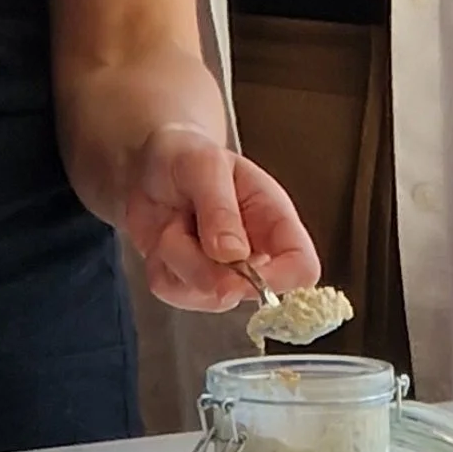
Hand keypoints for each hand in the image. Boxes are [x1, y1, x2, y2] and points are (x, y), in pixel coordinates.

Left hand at [119, 123, 319, 313]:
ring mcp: (223, 274)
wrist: (150, 165)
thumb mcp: (204, 166)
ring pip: (205, 295)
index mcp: (275, 220)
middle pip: (247, 291)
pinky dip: (160, 267)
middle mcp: (255, 254)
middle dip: (206, 265)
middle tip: (182, 226)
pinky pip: (175, 294)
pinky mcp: (190, 285)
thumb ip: (220, 208)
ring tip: (175, 222)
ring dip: (177, 258)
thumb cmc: (187, 156)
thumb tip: (234, 255)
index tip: (237, 267)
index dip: (278, 279)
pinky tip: (164, 238)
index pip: (302, 268)